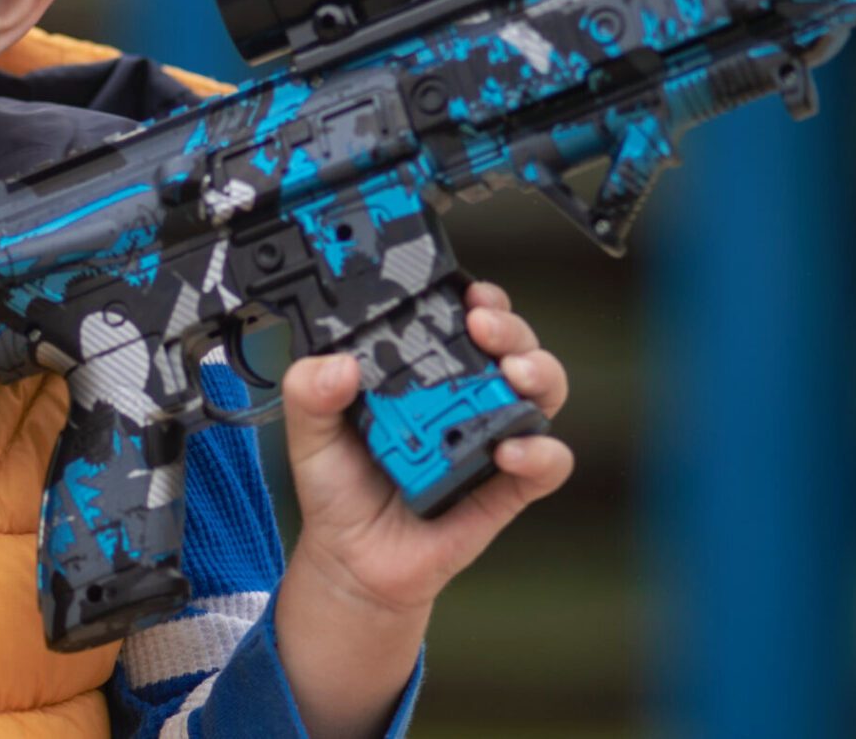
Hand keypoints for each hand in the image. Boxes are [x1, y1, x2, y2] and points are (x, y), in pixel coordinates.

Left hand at [282, 280, 573, 615]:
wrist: (352, 562)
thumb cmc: (340, 490)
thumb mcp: (309, 433)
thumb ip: (308, 392)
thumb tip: (336, 365)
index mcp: (426, 375)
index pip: (465, 320)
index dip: (478, 299)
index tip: (467, 294)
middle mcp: (466, 399)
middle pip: (514, 344)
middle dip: (510, 325)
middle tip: (485, 326)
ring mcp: (491, 439)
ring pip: (543, 390)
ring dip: (539, 371)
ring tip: (514, 374)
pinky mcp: (507, 486)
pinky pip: (547, 463)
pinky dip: (540, 452)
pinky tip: (509, 451)